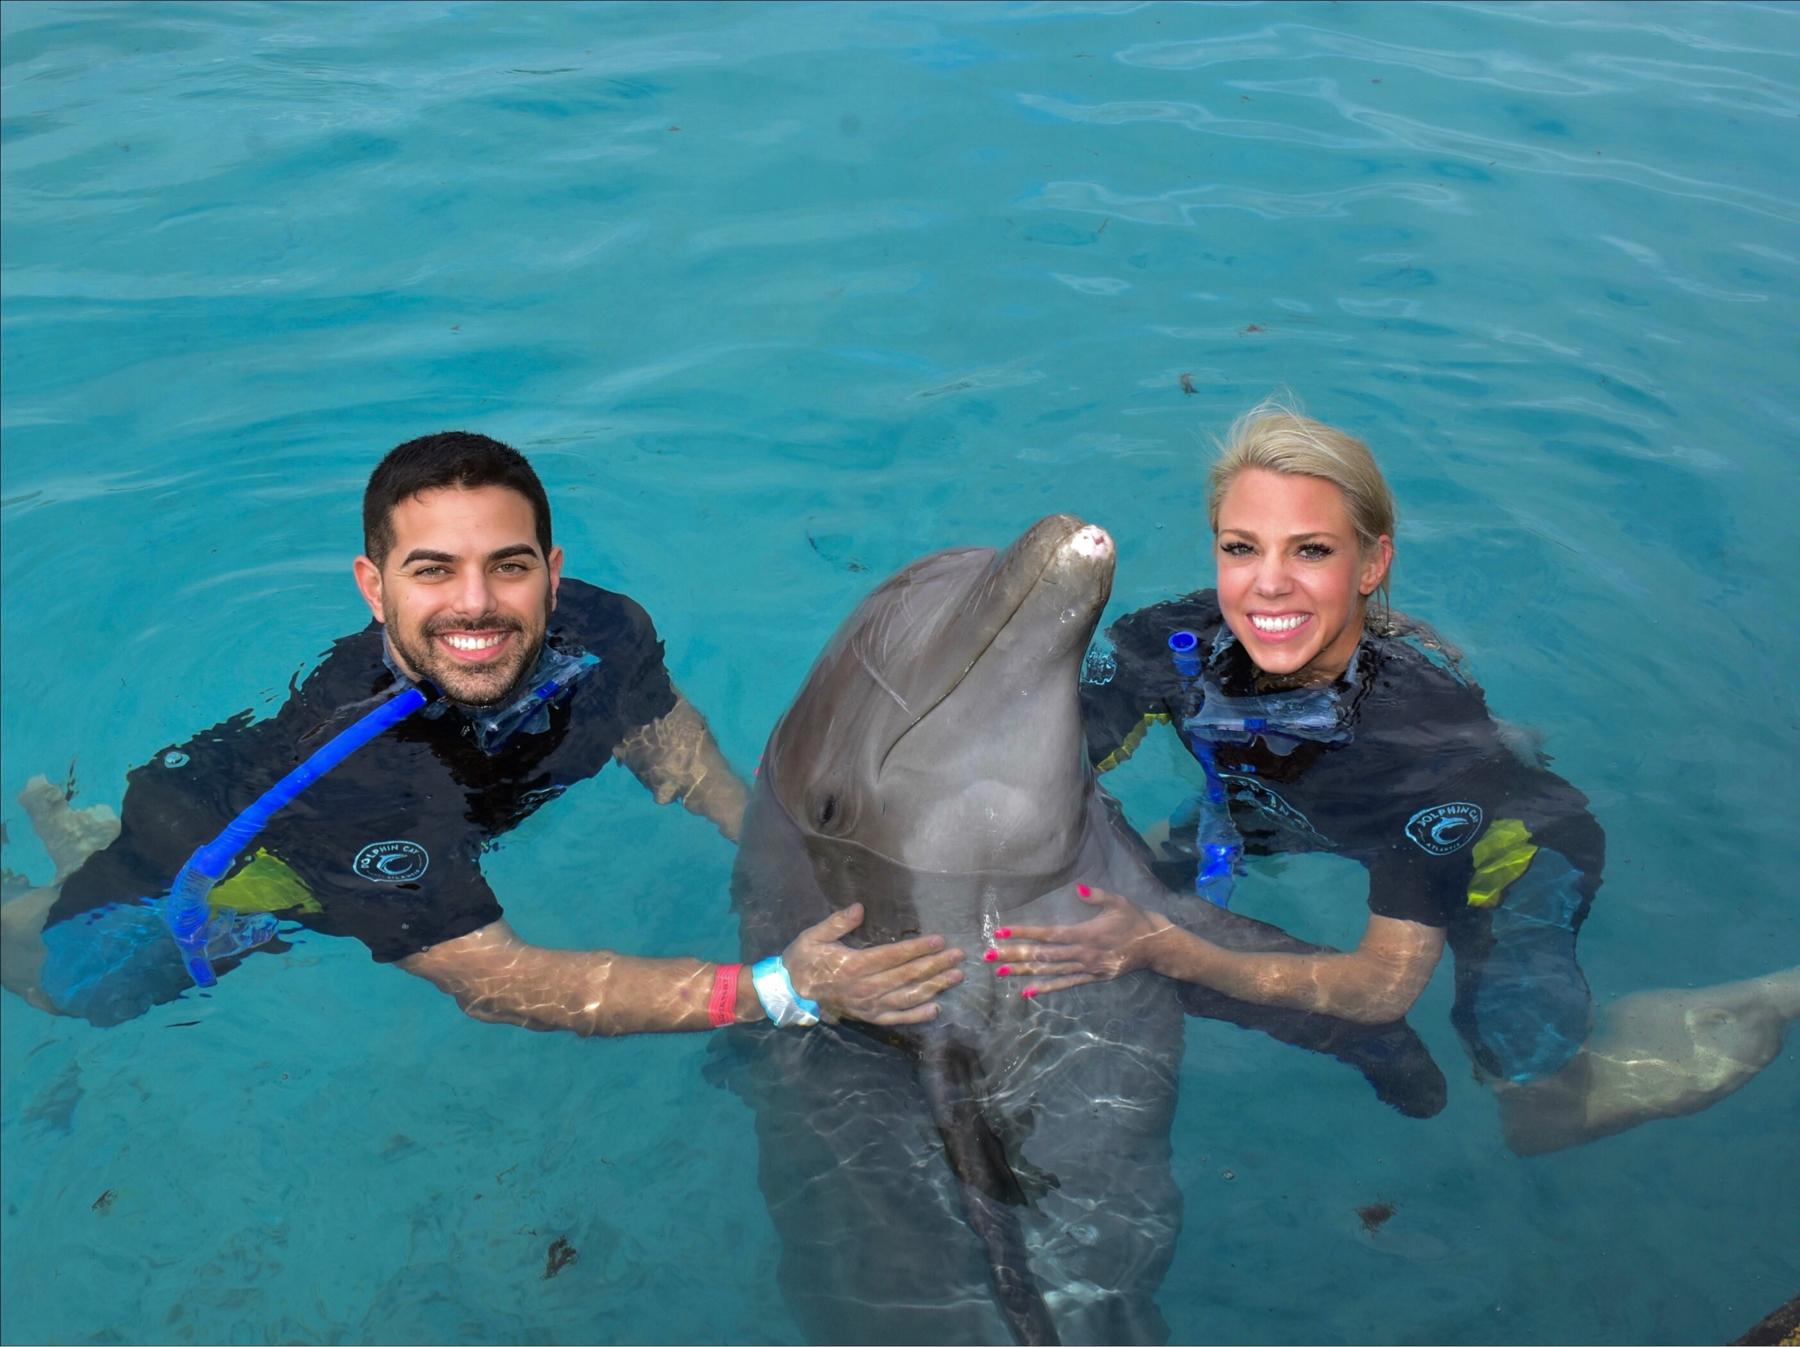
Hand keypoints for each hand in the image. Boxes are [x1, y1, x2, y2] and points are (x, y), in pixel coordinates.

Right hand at [782, 904, 964, 1025]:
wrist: (790, 992)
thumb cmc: (804, 959)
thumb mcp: (814, 935)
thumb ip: (837, 923)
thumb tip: (859, 908)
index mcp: (855, 965)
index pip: (893, 956)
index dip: (918, 948)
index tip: (939, 940)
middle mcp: (866, 988)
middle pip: (907, 976)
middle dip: (935, 965)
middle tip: (958, 956)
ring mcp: (869, 1005)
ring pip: (907, 997)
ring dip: (934, 987)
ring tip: (955, 977)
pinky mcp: (869, 1017)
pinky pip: (897, 1018)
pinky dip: (917, 1015)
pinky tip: (936, 1009)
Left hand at [988, 884, 1171, 996]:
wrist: (1154, 946)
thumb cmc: (1134, 920)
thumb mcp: (1118, 902)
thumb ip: (1096, 896)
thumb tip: (1077, 888)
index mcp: (1086, 934)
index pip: (1048, 935)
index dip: (1023, 933)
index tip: (1001, 932)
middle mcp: (1082, 954)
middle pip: (1042, 955)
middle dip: (1013, 955)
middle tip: (988, 956)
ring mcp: (1086, 968)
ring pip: (1049, 971)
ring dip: (1023, 971)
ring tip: (999, 972)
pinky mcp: (1091, 978)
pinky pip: (1064, 984)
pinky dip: (1045, 988)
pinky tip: (1026, 991)